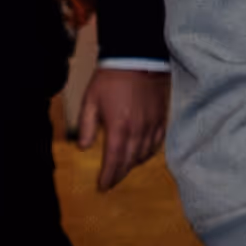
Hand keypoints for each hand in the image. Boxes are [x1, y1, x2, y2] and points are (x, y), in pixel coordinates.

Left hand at [78, 65, 168, 189]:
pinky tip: (142, 154)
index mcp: (119, 127)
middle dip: (120, 174)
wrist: (138, 59)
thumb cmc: (111, 79)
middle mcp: (138, 130)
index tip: (103, 186)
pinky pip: (157, 143)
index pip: (114, 160)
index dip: (109, 176)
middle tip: (112, 182)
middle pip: (130, 161)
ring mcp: (152, 125)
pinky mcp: (161, 118)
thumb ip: (87, 126)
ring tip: (124, 168)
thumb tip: (84, 147)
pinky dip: (149, 152)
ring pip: (144, 154)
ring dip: (133, 164)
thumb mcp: (91, 100)